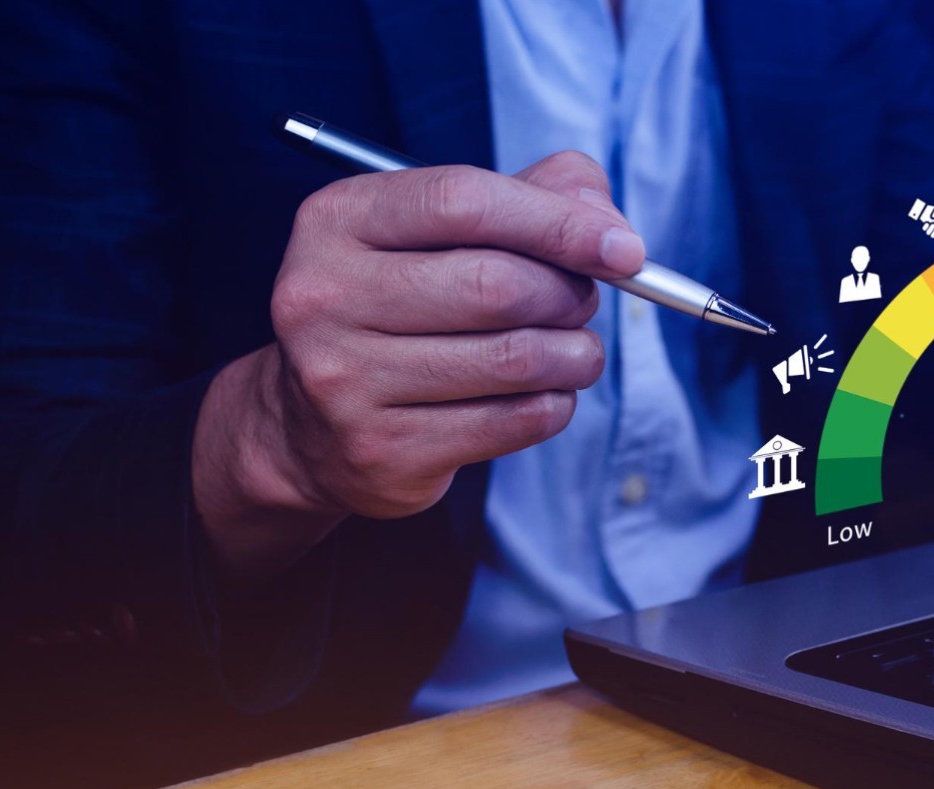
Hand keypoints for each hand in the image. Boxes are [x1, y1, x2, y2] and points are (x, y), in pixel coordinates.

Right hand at [193, 152, 643, 578]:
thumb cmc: (402, 304)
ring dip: (576, 355)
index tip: (624, 250)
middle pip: (497, 285)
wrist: (308, 425)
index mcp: (338, 220)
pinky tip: (545, 393)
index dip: (559, 222)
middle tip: (585, 303)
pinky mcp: (382, 449)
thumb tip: (605, 220)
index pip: (464, 201)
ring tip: (577, 351)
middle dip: (570, 294)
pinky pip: (512, 421)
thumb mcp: (443, 230)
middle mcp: (326, 296)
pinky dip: (554, 405)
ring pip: (515, 359)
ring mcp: (345, 380)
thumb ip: (530, 195)